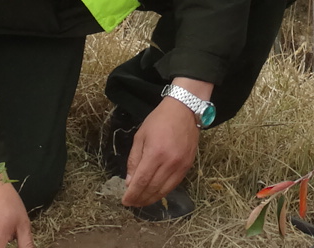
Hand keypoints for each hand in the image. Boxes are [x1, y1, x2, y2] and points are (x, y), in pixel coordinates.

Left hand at [121, 78, 207, 207]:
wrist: (184, 110)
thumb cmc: (159, 120)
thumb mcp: (140, 136)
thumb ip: (134, 160)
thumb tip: (130, 182)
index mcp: (155, 153)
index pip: (141, 181)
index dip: (132, 194)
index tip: (125, 201)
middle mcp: (169, 162)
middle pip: (152, 188)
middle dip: (140, 199)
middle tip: (131, 203)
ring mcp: (181, 165)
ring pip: (164, 190)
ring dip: (151, 199)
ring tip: (141, 202)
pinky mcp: (188, 165)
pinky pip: (174, 184)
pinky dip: (163, 192)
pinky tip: (155, 193)